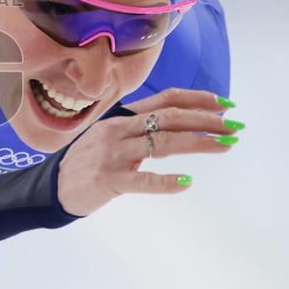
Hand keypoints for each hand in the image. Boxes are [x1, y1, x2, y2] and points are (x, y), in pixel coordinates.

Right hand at [56, 88, 240, 216]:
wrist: (52, 188)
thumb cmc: (86, 163)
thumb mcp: (108, 135)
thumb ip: (136, 126)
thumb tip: (176, 121)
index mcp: (120, 117)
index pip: (165, 100)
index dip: (198, 100)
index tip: (226, 105)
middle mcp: (118, 130)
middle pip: (170, 118)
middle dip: (207, 120)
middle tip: (235, 127)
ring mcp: (113, 154)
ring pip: (162, 143)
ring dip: (199, 143)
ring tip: (226, 145)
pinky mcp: (109, 180)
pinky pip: (142, 180)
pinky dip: (166, 181)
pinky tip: (187, 182)